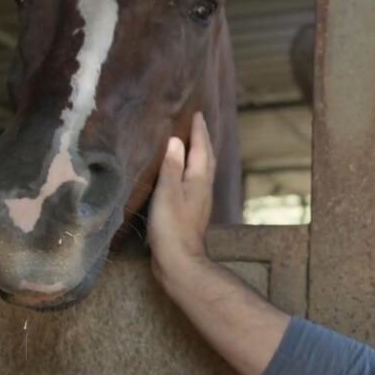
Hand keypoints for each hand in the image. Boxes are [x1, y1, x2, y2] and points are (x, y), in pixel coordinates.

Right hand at [148, 111, 215, 277]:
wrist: (179, 261)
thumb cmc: (172, 227)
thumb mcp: (168, 192)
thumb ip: (171, 166)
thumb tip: (175, 141)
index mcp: (199, 180)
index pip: (201, 148)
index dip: (198, 131)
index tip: (197, 113)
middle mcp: (203, 188)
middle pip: (206, 158)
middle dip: (203, 140)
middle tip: (198, 124)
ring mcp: (199, 201)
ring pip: (202, 170)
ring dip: (199, 154)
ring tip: (192, 144)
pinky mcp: (192, 212)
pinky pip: (195, 182)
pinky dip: (191, 170)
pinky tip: (183, 174)